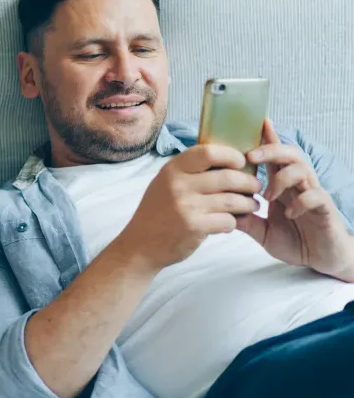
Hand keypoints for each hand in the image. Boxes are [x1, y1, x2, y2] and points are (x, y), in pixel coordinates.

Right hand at [115, 144, 262, 271]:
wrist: (141, 245)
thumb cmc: (158, 212)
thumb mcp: (165, 183)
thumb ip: (189, 171)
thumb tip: (225, 158)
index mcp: (172, 170)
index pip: (208, 152)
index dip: (231, 155)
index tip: (241, 162)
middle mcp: (178, 185)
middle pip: (228, 177)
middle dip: (249, 183)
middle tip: (256, 187)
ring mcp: (186, 206)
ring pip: (233, 200)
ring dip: (248, 204)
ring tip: (251, 205)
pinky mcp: (194, 227)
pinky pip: (228, 220)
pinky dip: (234, 222)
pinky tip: (230, 223)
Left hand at [236, 120, 353, 280]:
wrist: (322, 259)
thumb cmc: (295, 240)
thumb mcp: (262, 232)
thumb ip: (245, 221)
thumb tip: (220, 212)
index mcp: (283, 185)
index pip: (274, 157)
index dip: (268, 138)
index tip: (257, 122)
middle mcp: (298, 185)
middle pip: (289, 154)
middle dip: (270, 150)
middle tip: (250, 157)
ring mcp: (313, 194)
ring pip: (302, 169)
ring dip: (281, 178)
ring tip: (268, 197)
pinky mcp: (325, 208)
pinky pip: (315, 195)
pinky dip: (300, 202)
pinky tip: (289, 214)